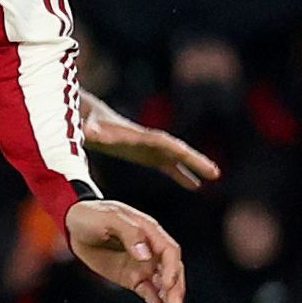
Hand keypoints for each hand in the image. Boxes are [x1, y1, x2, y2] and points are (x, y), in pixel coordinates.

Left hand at [67, 199, 185, 302]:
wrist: (73, 224)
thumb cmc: (92, 215)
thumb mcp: (109, 218)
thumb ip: (130, 233)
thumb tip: (146, 255)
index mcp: (150, 232)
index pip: (170, 252)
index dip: (172, 269)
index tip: (167, 284)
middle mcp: (151, 250)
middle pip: (171, 271)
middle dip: (176, 290)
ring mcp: (143, 265)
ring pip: (163, 284)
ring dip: (169, 299)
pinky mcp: (131, 277)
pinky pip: (148, 291)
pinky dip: (155, 301)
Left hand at [83, 102, 219, 190]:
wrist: (88, 117)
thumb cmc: (86, 123)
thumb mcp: (86, 127)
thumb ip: (90, 130)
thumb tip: (90, 132)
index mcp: (135, 135)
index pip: (160, 141)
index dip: (175, 149)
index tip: (191, 157)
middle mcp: (147, 140)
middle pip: (175, 149)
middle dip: (194, 159)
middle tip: (214, 172)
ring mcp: (149, 147)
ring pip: (176, 157)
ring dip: (194, 166)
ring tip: (215, 176)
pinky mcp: (145, 155)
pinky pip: (167, 166)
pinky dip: (181, 175)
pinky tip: (195, 186)